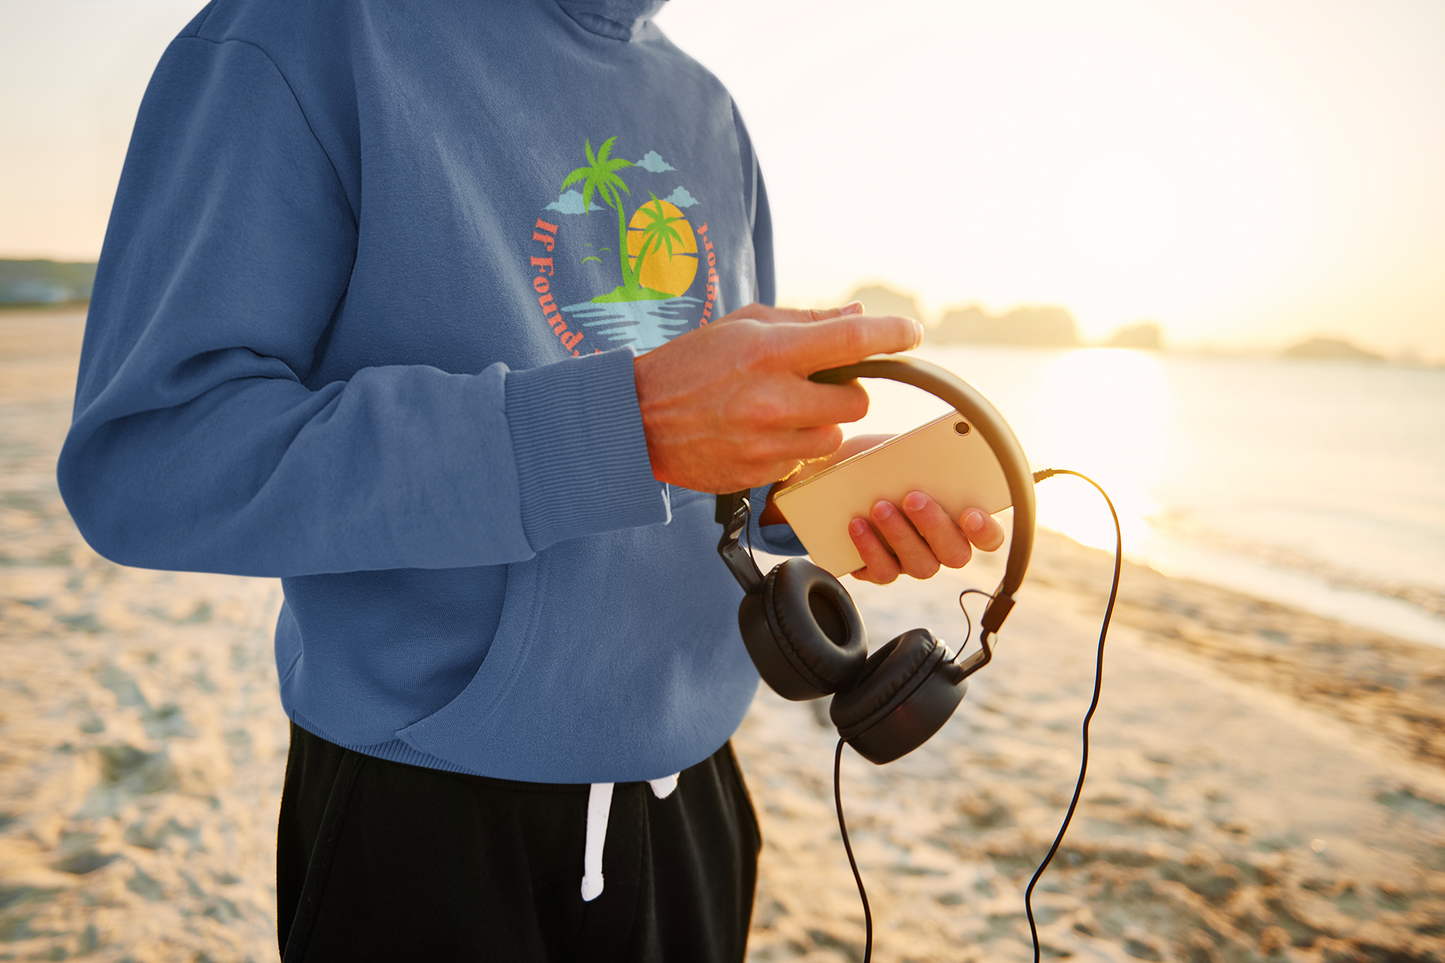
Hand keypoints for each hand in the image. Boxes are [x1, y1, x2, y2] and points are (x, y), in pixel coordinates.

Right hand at [633, 303, 923, 492]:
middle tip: (814, 383)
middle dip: (844, 392)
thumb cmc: (691, 364)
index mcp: (771, 351)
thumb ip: (805, 322)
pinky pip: (802, 460)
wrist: (637, 420)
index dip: (891, 334)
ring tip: (779, 410)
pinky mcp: (760, 473)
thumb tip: (858, 316)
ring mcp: (767, 441)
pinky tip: (758, 434)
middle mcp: (774, 398)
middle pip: (857, 401)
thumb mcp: (742, 325)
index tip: (910, 332)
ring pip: (833, 435)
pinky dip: (792, 447)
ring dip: (819, 423)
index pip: (852, 340)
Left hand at [759, 434, 1006, 583]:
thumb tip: (937, 454)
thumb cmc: (880, 462)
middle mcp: (941, 546)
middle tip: (913, 498)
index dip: (986, 531)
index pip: (989, 537)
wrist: (834, 473)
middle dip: (935, 526)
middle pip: (955, 554)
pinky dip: (870, 549)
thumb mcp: (903, 451)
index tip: (971, 514)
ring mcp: (913, 561)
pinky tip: (857, 525)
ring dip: (900, 535)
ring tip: (879, 507)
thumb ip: (925, 458)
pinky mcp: (881, 569)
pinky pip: (883, 572)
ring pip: (922, 566)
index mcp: (959, 517)